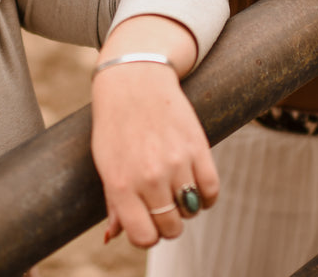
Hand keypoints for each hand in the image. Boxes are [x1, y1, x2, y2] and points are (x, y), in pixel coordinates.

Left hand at [90, 17, 217, 246]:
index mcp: (121, 185)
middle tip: (162, 205)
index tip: (147, 223)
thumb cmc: (115, 125)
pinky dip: (206, 196)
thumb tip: (114, 238)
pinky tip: (196, 186)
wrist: (134, 80)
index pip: (144, 237)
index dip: (147, 235)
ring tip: (175, 189)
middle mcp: (149, 178)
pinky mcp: (198, 148)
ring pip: (191, 210)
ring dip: (185, 206)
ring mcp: (175, 163)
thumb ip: (113, 203)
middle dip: (167, 222)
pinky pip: (211, 190)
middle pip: (170, 228)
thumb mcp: (105, 164)